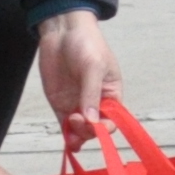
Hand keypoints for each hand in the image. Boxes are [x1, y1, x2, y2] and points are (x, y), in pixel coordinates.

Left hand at [35, 9, 117, 144]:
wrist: (62, 31)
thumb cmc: (86, 43)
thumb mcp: (93, 66)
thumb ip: (91, 93)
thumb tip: (92, 120)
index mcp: (111, 92)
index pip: (113, 118)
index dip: (106, 126)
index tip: (95, 125)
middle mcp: (96, 102)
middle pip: (96, 127)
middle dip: (89, 130)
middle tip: (77, 119)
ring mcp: (77, 104)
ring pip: (81, 130)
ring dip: (78, 136)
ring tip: (72, 130)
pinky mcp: (61, 105)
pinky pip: (66, 126)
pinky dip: (68, 136)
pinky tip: (69, 142)